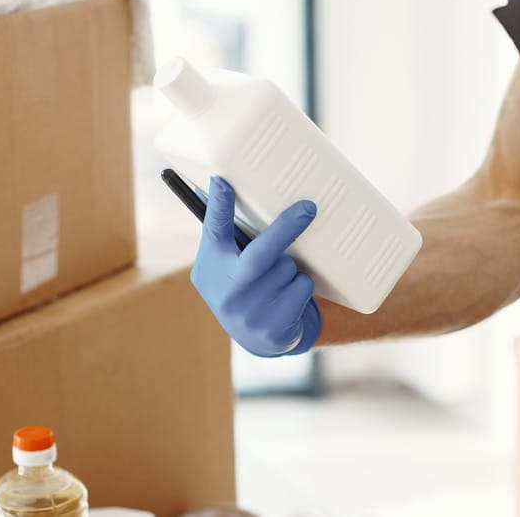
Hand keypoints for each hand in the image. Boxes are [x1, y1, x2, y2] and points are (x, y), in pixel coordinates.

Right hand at [190, 176, 321, 356]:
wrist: (256, 338)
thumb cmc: (243, 285)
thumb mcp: (226, 263)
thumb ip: (228, 236)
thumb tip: (218, 184)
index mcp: (211, 266)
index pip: (213, 231)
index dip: (218, 206)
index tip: (222, 181)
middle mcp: (226, 290)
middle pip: (261, 254)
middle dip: (286, 228)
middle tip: (308, 208)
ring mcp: (249, 312)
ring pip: (287, 268)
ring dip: (289, 267)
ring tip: (277, 280)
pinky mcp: (272, 327)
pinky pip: (301, 286)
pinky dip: (301, 285)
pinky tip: (287, 298)